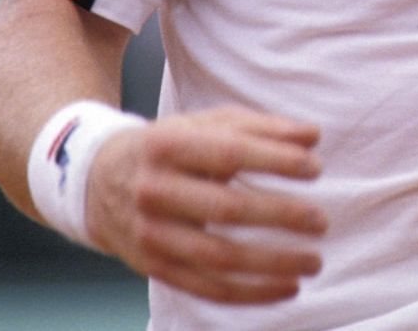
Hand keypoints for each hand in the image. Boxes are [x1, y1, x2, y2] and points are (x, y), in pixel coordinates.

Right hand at [84, 106, 326, 304]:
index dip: (276, 161)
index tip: (316, 168)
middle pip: (225, 209)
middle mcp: (154, 191)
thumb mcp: (207, 123)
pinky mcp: (152, 267)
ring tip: (314, 262)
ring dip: (272, 265)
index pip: (229, 153)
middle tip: (321, 221)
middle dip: (280, 216)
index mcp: (168, 145)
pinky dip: (250, 294)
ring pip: (216, 258)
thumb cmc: (171, 146)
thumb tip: (313, 137)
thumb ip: (262, 127)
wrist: (96, 181)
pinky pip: (205, 288)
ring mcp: (150, 234)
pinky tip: (287, 288)